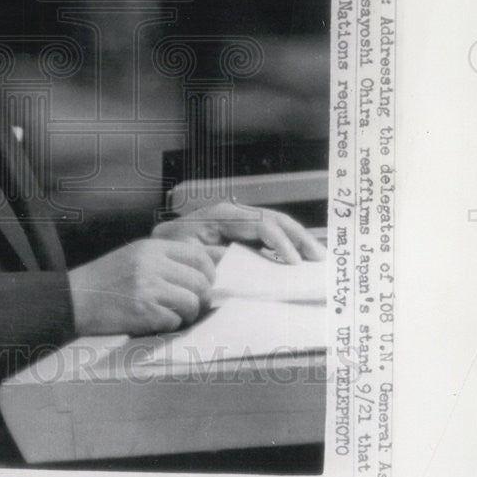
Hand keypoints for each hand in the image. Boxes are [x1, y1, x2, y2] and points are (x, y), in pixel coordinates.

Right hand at [68, 238, 215, 335]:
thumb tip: (205, 270)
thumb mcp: (135, 255)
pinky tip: (157, 321)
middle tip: (194, 304)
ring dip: (188, 314)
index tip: (209, 282)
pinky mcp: (142, 311)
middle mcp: (152, 264)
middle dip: (202, 297)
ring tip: (175, 314)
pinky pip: (174, 321)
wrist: (74, 298)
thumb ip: (166, 259)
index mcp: (152, 247)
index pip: (198, 255)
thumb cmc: (106, 279)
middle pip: (200, 281)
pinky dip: (170, 325)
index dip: (211, 270)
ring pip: (191, 302)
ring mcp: (147, 287)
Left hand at [151, 201, 325, 264]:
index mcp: (222, 215)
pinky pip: (269, 235)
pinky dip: (287, 245)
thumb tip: (243, 261)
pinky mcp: (241, 232)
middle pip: (275, 219)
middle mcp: (234, 214)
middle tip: (319, 257)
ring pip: (277, 225)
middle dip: (299, 237)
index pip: (261, 223)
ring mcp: (239, 221)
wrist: (158, 248)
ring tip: (317, 257)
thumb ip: (214, 256)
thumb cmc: (170, 250)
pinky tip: (299, 258)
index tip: (293, 262)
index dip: (280, 242)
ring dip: (298, 240)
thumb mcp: (187, 253)